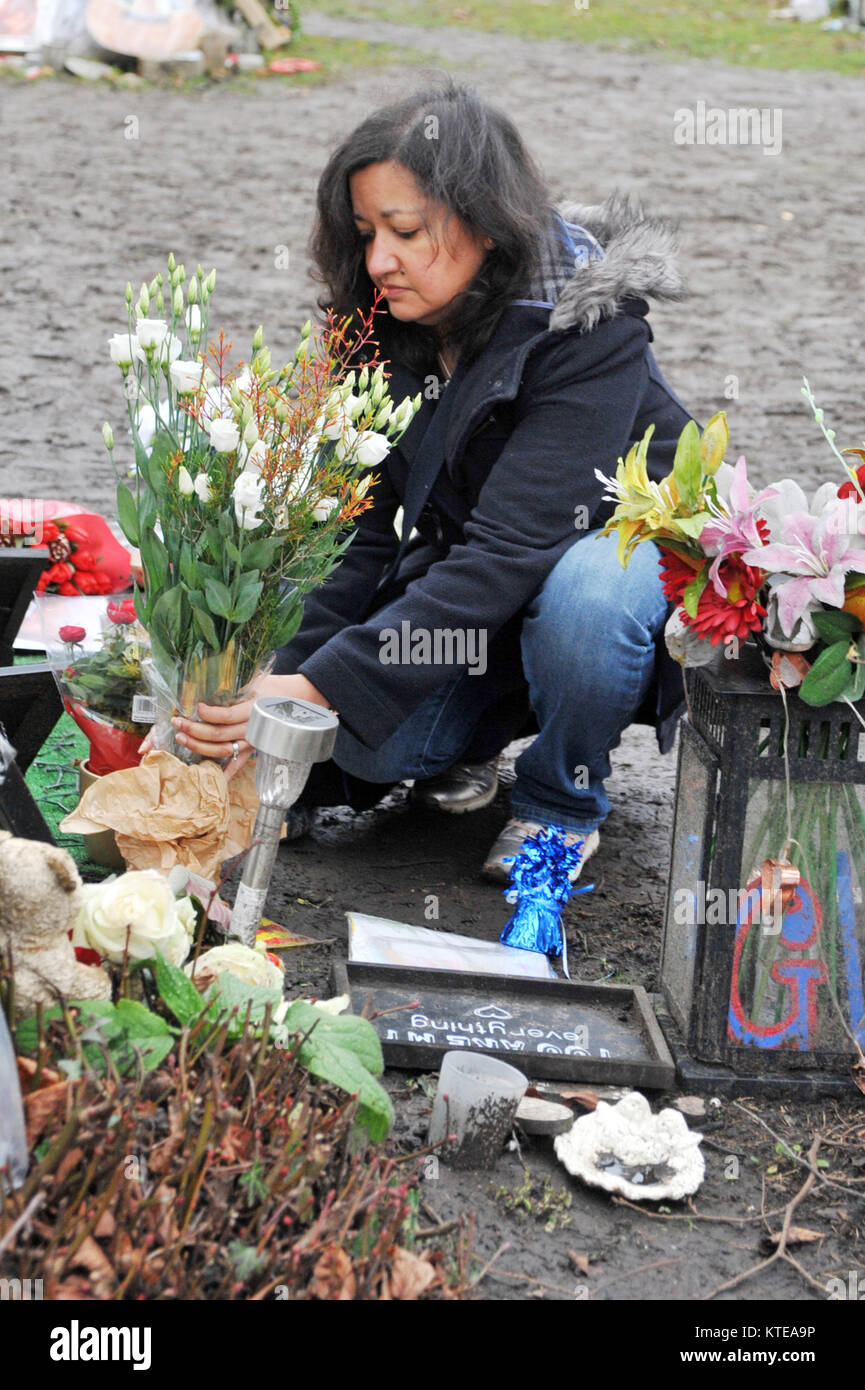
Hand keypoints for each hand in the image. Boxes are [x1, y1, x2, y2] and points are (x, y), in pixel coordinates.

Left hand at [139, 673, 332, 781]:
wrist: (297, 700)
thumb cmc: (272, 687)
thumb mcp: (255, 679)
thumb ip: (234, 683)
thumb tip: (204, 678)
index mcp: (254, 709)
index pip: (227, 716)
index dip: (209, 714)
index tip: (196, 707)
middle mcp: (253, 729)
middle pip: (219, 735)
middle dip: (194, 730)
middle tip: (177, 723)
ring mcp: (253, 742)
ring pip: (222, 751)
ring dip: (199, 747)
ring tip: (182, 738)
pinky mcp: (252, 750)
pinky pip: (236, 765)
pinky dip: (224, 774)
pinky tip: (207, 776)